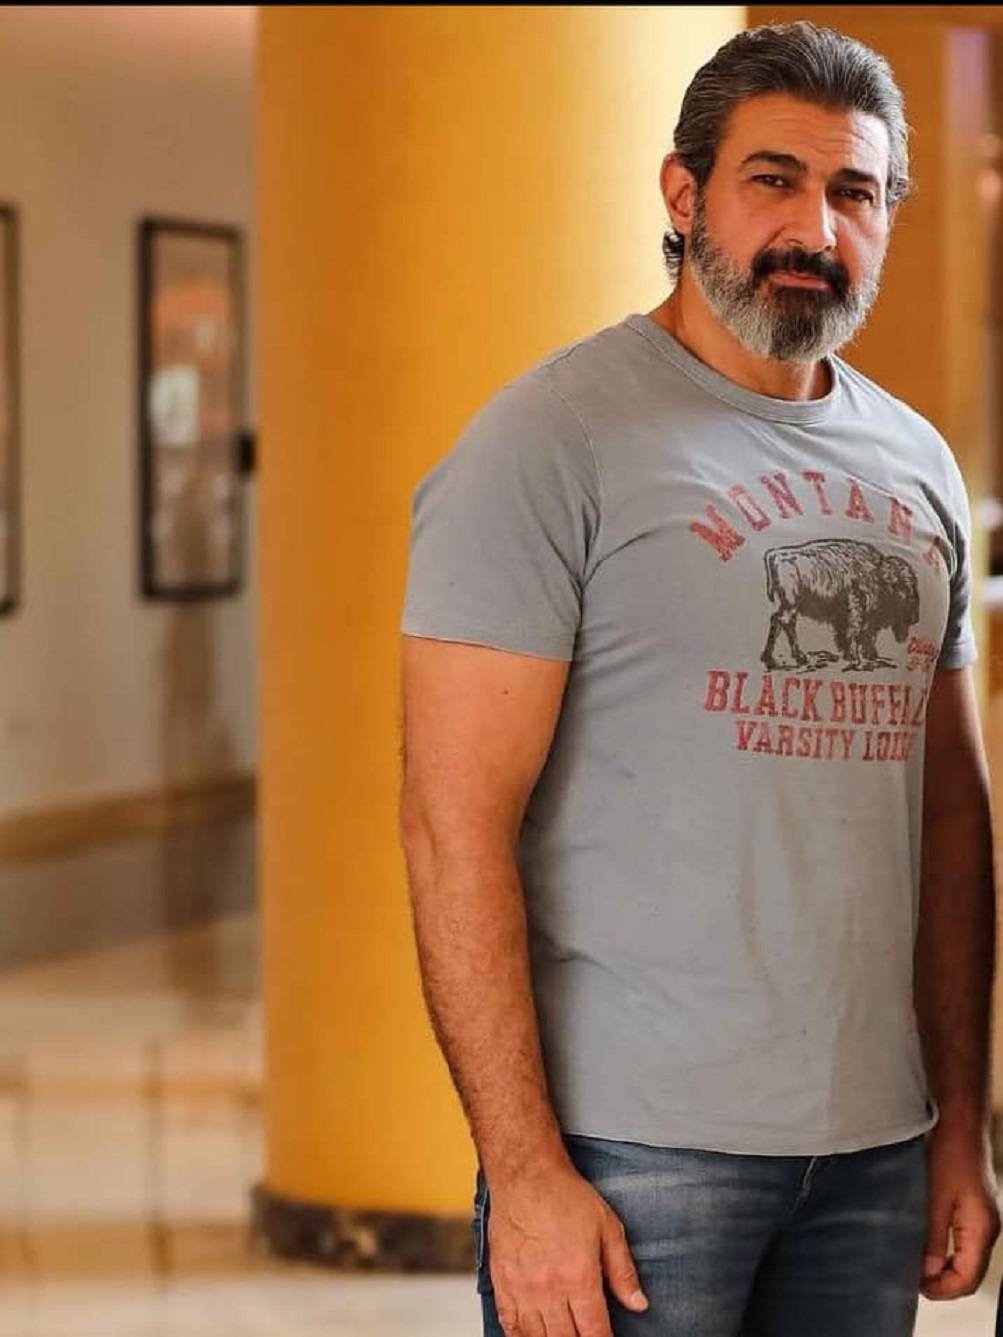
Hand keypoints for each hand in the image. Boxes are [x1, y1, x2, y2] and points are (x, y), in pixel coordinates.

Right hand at [486, 1160, 648, 1336]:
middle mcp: (549, 1289)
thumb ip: (623, 1270)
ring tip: (562, 1334)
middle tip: (584, 1334)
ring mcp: (522, 1289)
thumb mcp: (607, 1227)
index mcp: (579, 1278)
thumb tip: (639, 1304)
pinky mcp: (502, 1283)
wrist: (526, 1175)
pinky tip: (532, 1335)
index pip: (595, 1333)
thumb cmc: (565, 1196)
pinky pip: (509, 1325)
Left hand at [921, 1123, 1000, 1299]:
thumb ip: (931, 1238)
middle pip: (968, 1273)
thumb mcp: (933, 1197)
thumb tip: (925, 1273)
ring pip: (965, 1257)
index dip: (940, 1291)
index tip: (913, 1287)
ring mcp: (981, 1216)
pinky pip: (962, 1239)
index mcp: (981, 1230)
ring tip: (911, 1260)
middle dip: (940, 1281)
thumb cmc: (948, 1153)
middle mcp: (987, 1228)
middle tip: (908, 1276)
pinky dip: (944, 1248)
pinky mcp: (973, 1205)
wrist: (960, 1119)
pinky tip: (921, 1240)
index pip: (966, 1280)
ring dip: (941, 1264)